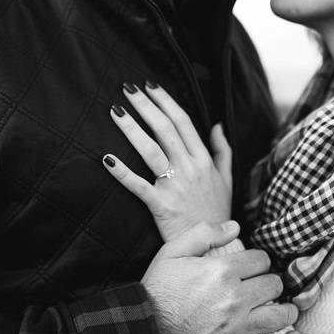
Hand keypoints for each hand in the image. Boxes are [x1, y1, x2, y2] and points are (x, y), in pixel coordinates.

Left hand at [103, 81, 231, 242]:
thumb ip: (222, 150)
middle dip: (145, 106)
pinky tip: (106, 158)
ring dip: (132, 129)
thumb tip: (217, 124)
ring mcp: (175, 186)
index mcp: (204, 159)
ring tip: (115, 111)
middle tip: (126, 88)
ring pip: (151, 150)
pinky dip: (122, 172)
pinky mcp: (162, 205)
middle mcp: (190, 168)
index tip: (150, 85)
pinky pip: (138, 186)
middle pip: (165, 129)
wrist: (215, 247)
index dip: (165, 101)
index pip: (183, 121)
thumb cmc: (217, 213)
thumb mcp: (227, 179)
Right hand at [141, 220, 300, 333]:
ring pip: (281, 314)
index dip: (258, 263)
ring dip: (285, 310)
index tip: (251, 269)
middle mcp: (234, 298)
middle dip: (270, 284)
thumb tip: (235, 227)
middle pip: (274, 285)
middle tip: (262, 289)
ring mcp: (237, 327)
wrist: (143, 332)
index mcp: (221, 271)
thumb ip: (204, 232)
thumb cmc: (156, 291)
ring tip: (281, 309)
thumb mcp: (172, 252)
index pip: (261, 260)